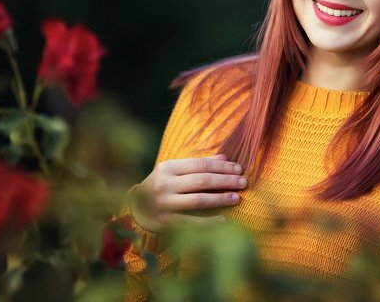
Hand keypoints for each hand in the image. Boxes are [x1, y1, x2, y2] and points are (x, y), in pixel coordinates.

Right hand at [131, 153, 246, 231]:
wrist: (136, 209)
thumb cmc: (161, 186)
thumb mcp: (174, 171)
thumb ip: (198, 164)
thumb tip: (225, 157)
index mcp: (168, 168)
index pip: (201, 164)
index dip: (222, 166)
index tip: (239, 168)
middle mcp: (165, 185)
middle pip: (202, 181)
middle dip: (226, 181)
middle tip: (243, 182)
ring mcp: (165, 204)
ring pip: (198, 200)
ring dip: (220, 199)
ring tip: (237, 198)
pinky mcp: (166, 222)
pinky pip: (192, 222)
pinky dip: (209, 222)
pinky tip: (223, 220)